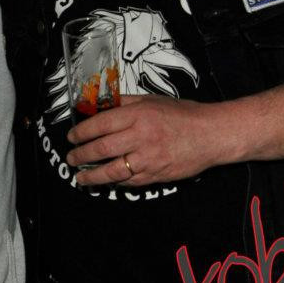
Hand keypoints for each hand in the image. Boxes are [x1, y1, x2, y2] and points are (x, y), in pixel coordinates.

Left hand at [66, 95, 237, 187]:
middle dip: (81, 155)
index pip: (100, 124)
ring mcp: (148, 159)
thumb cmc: (183, 114)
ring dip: (92, 176)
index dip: (81, 132)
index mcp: (139, 115)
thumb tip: (101, 105)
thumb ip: (126, 102)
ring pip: (112, 171)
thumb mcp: (152, 100)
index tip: (71, 137)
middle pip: (102, 149)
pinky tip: (106, 181)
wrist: (211, 134)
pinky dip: (114, 182)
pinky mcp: (156, 175)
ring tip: (80, 177)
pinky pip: (129, 182)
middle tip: (72, 158)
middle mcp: (141, 137)